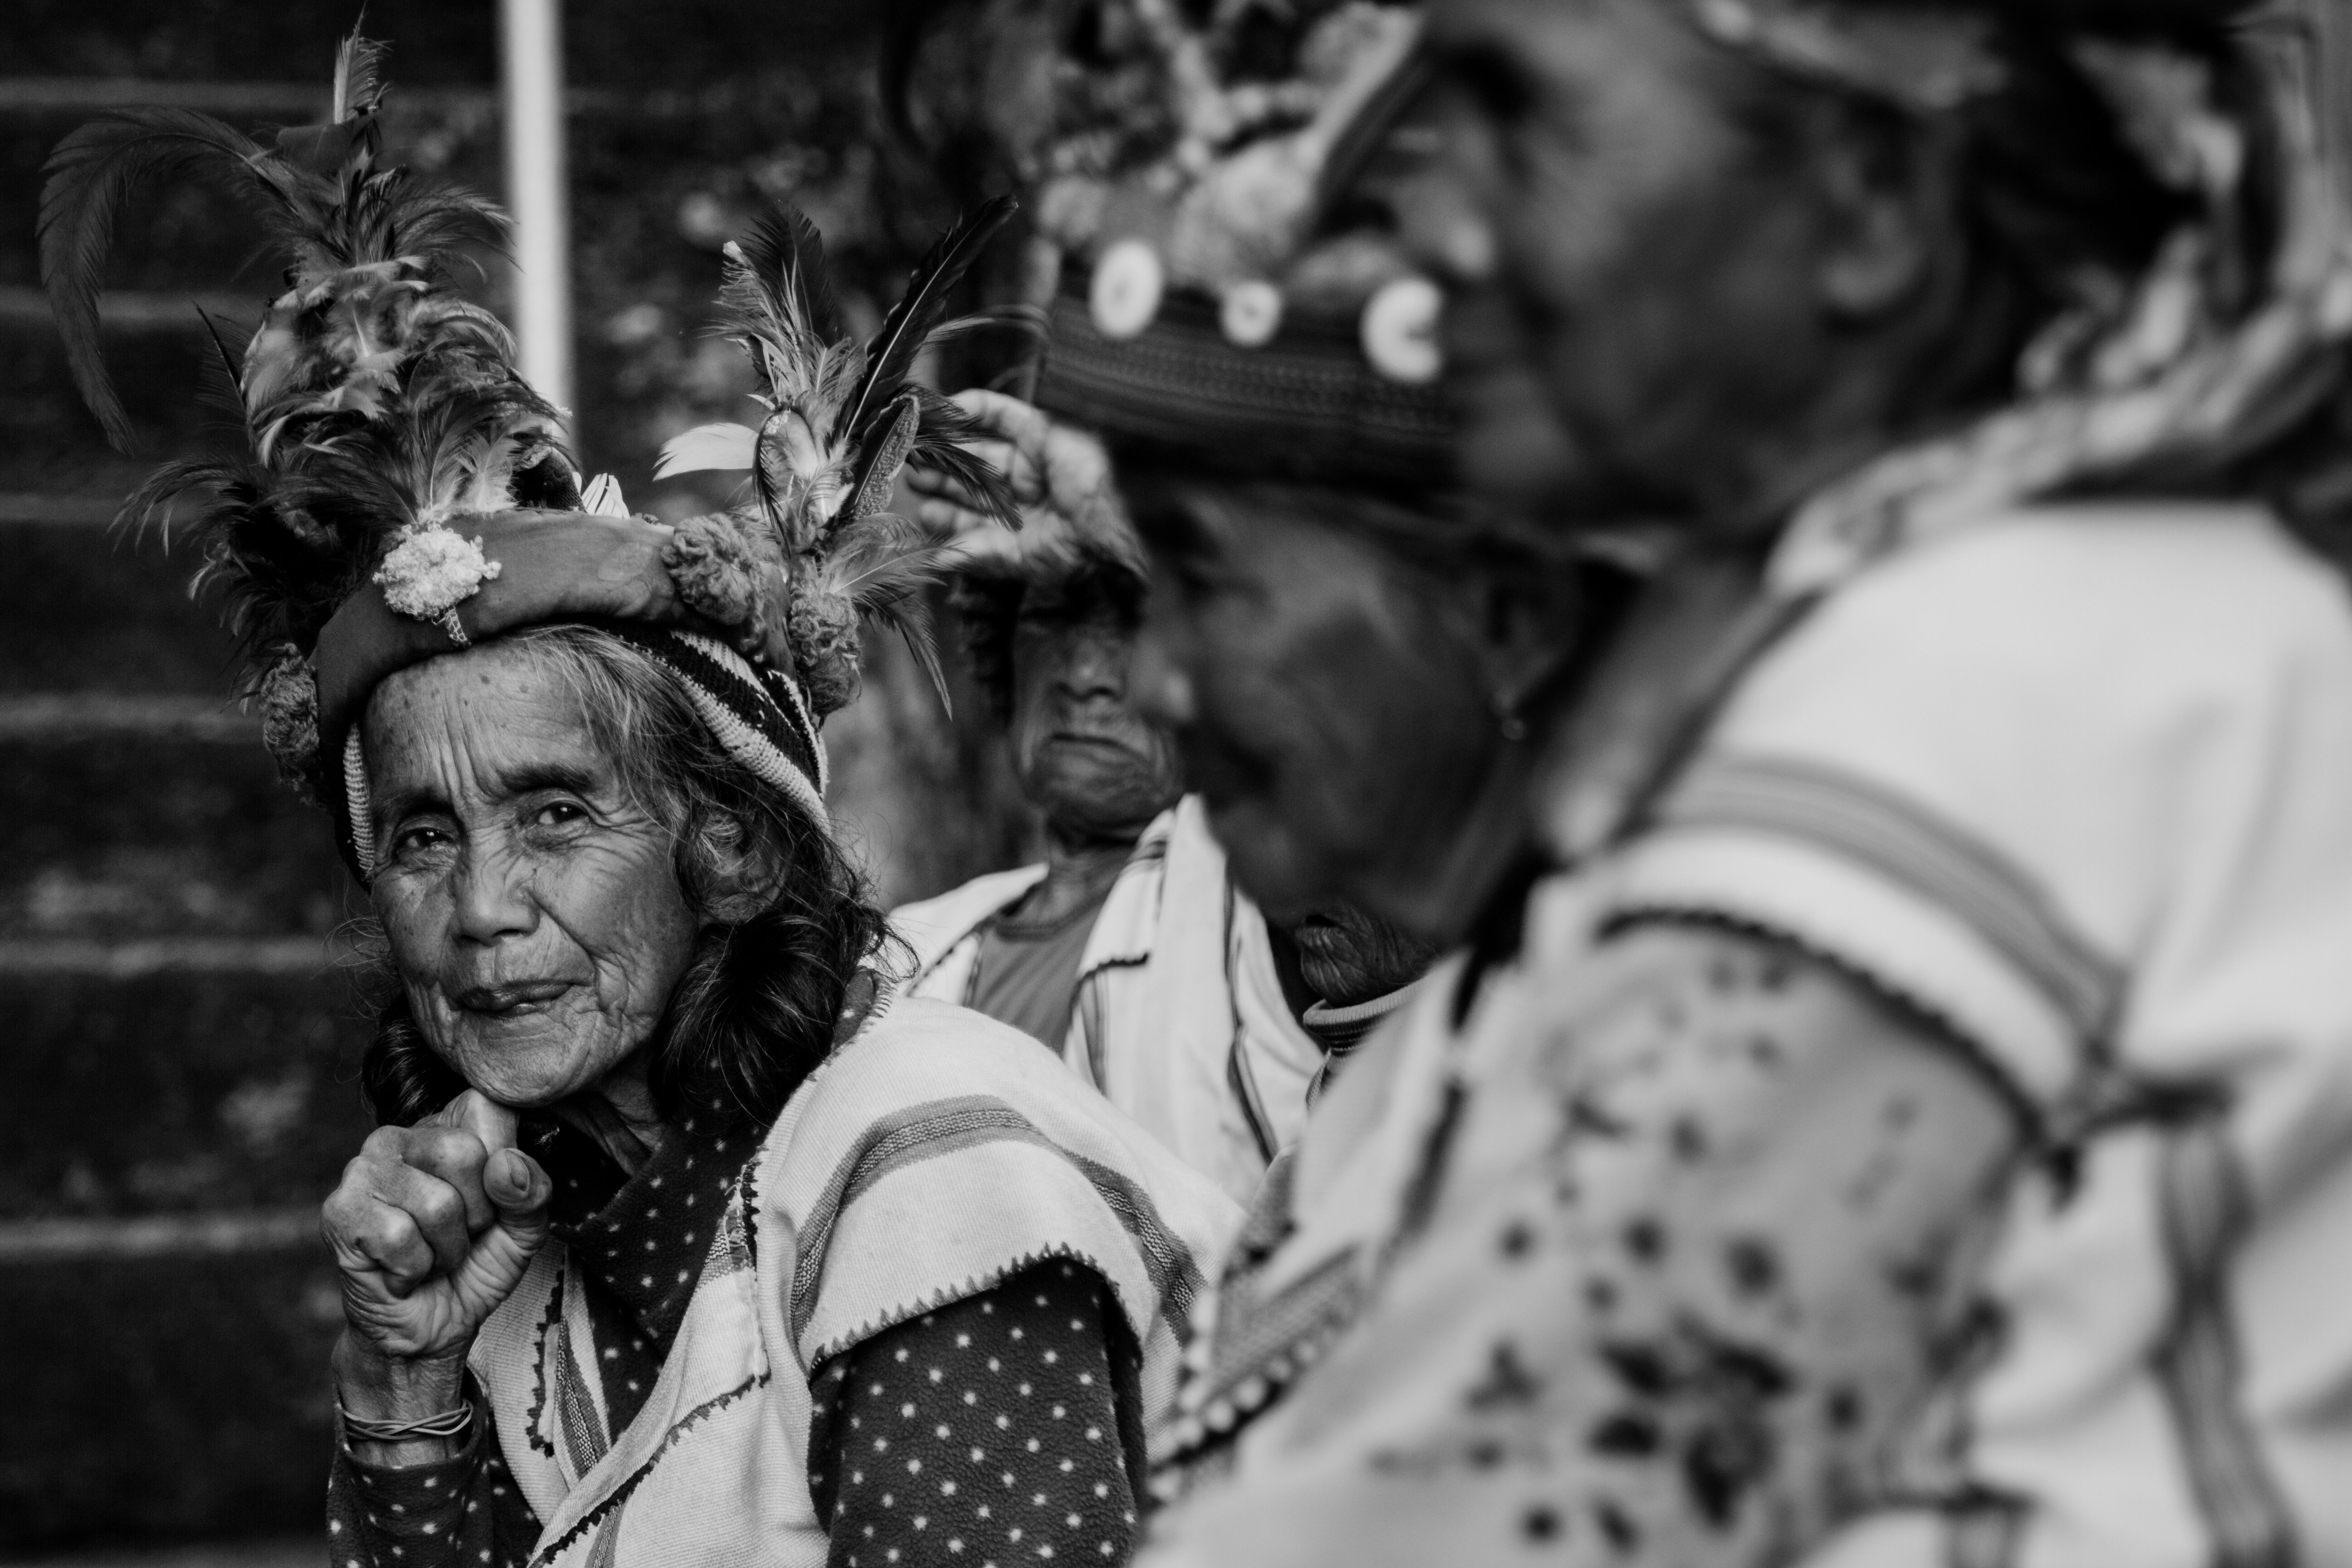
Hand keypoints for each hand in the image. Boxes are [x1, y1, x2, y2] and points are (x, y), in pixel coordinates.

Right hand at [321, 1090, 552, 1431]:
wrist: (430, 1329)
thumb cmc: (475, 1267)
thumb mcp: (523, 1229)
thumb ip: (531, 1191)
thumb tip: (507, 1163)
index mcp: (444, 1125)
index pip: (489, 1109)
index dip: (505, 1167)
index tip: (493, 1202)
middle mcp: (398, 1136)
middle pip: (463, 1153)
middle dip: (476, 1214)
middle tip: (459, 1236)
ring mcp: (361, 1170)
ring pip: (436, 1204)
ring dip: (446, 1248)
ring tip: (431, 1255)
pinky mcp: (340, 1210)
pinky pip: (399, 1237)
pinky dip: (414, 1267)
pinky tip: (403, 1270)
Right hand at [905, 389, 1145, 578]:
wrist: (1105, 555)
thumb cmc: (1092, 495)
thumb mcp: (1067, 446)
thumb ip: (1023, 425)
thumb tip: (975, 407)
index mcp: (1037, 448)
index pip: (997, 418)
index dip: (967, 410)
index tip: (938, 411)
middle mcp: (1020, 479)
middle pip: (971, 463)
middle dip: (940, 458)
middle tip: (912, 454)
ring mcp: (1011, 515)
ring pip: (964, 503)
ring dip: (938, 496)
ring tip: (917, 489)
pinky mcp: (1007, 552)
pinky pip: (970, 548)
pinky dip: (950, 546)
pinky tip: (933, 538)